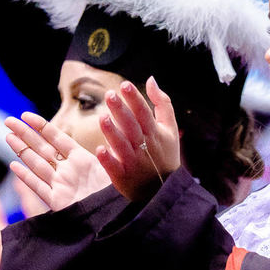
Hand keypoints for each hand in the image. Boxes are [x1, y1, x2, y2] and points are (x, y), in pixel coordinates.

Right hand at [6, 113, 110, 210]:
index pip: (58, 138)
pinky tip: (14, 166)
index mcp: (83, 159)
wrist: (118, 217)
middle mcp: (69, 170)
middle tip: (8, 121)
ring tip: (8, 136)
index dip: (41, 127)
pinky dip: (26, 177)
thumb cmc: (120, 193)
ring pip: (37, 165)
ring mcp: (62, 185)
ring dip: (22, 151)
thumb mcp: (115, 166)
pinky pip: (39, 188)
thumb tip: (107, 127)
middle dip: (25, 134)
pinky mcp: (58, 202)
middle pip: (42, 148)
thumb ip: (106, 151)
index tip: (26, 115)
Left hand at [95, 77, 180, 201]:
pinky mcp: (124, 177)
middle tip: (110, 95)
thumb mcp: (170, 128)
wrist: (163, 189)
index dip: (135, 99)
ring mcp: (134, 162)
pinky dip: (108, 160)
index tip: (125, 85)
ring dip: (112, 133)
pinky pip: (115, 168)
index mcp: (155, 133)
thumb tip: (150, 79)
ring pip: (122, 145)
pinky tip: (100, 150)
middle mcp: (144, 146)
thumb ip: (162, 103)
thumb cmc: (164, 154)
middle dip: (121, 111)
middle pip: (132, 126)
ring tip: (102, 118)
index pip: (144, 113)